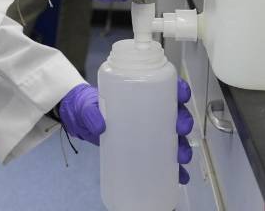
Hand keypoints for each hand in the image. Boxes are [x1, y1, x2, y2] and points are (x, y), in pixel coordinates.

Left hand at [58, 79, 195, 185]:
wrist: (80, 122)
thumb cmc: (89, 106)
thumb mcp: (88, 106)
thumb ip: (91, 113)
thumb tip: (100, 127)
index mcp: (142, 93)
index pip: (167, 87)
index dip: (180, 90)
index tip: (182, 97)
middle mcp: (152, 111)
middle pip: (176, 113)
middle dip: (184, 121)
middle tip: (180, 130)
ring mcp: (150, 131)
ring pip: (176, 137)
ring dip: (184, 147)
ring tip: (182, 158)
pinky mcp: (146, 149)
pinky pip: (166, 159)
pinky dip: (176, 169)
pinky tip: (181, 177)